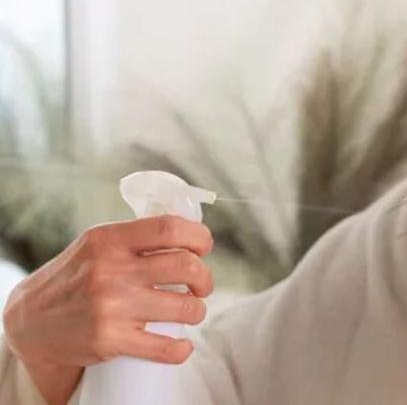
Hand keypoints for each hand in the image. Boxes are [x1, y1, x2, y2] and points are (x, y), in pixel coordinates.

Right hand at [2, 215, 213, 404]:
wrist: (31, 321)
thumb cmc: (75, 277)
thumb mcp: (96, 244)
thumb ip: (135, 238)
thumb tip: (189, 231)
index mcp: (110, 240)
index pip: (169, 228)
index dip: (198, 237)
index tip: (204, 247)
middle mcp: (111, 270)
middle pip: (185, 267)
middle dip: (205, 278)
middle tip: (202, 285)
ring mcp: (112, 307)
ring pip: (184, 307)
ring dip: (197, 310)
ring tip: (192, 311)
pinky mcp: (110, 340)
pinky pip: (165, 346)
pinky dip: (181, 349)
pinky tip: (182, 345)